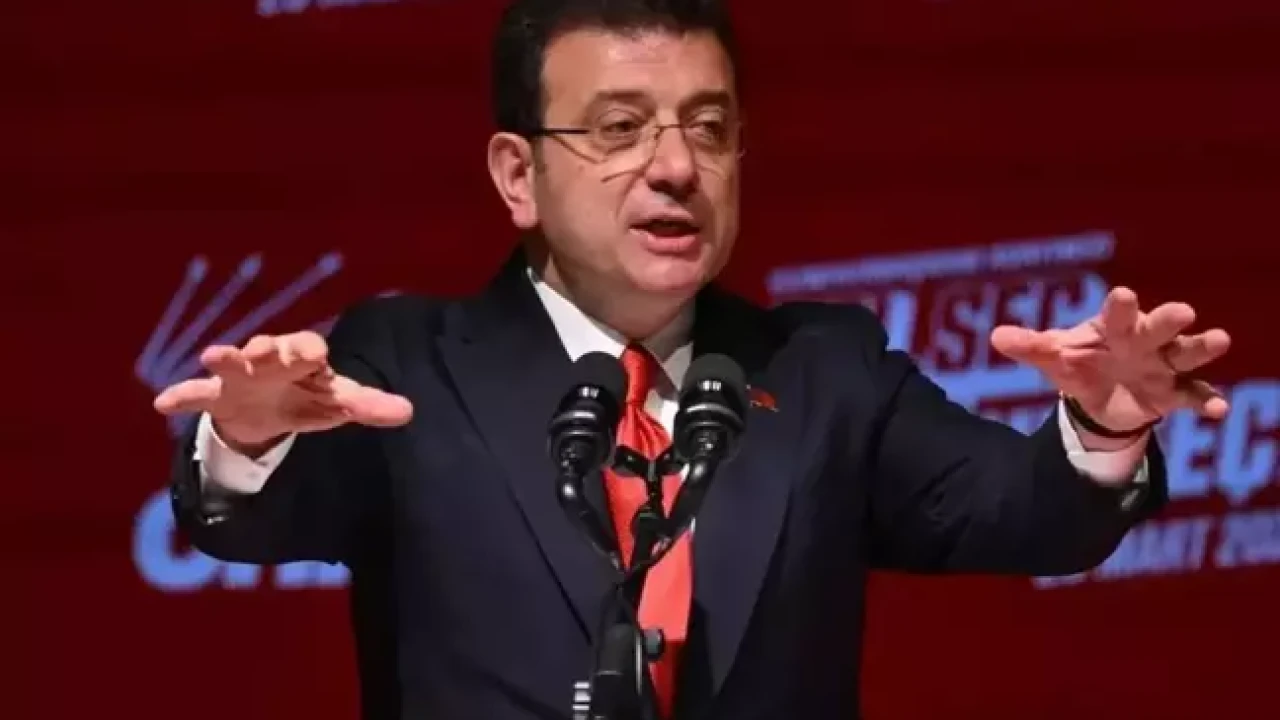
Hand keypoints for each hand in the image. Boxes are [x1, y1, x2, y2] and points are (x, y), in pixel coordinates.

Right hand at [152, 331, 412, 453]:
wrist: (266, 412)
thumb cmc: (306, 397)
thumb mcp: (336, 404)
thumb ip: (368, 406)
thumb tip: (408, 411)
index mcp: (302, 358)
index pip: (307, 348)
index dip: (309, 351)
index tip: (314, 354)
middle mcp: (269, 360)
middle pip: (268, 350)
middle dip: (267, 349)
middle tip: (264, 349)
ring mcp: (239, 377)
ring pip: (231, 363)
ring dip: (224, 358)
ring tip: (212, 356)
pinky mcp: (216, 397)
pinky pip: (196, 395)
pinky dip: (181, 396)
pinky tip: (162, 404)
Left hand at [989, 287, 1230, 431]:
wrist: (1099, 397)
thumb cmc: (1079, 362)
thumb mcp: (1053, 357)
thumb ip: (1030, 346)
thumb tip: (996, 336)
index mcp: (1113, 326)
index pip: (1117, 312)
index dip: (1121, 305)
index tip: (1124, 295)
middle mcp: (1144, 340)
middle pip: (1159, 326)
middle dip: (1169, 319)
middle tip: (1184, 312)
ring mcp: (1164, 365)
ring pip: (1187, 353)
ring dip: (1202, 347)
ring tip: (1219, 339)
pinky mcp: (1174, 393)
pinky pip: (1195, 395)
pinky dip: (1208, 400)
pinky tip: (1218, 408)